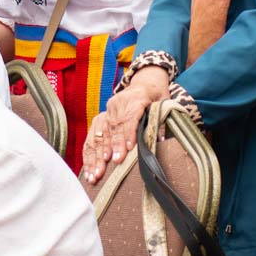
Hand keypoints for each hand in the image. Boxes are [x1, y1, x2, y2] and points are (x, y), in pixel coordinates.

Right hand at [83, 68, 168, 183]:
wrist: (145, 83)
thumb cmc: (157, 96)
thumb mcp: (165, 103)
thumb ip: (162, 119)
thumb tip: (162, 139)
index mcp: (136, 99)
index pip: (130, 117)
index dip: (129, 133)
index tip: (128, 149)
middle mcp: (118, 104)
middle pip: (114, 127)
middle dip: (112, 147)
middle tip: (113, 163)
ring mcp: (108, 110)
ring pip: (100, 133)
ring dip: (98, 154)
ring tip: (97, 173)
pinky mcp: (101, 117)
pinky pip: (92, 136)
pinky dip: (90, 153)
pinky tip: (90, 167)